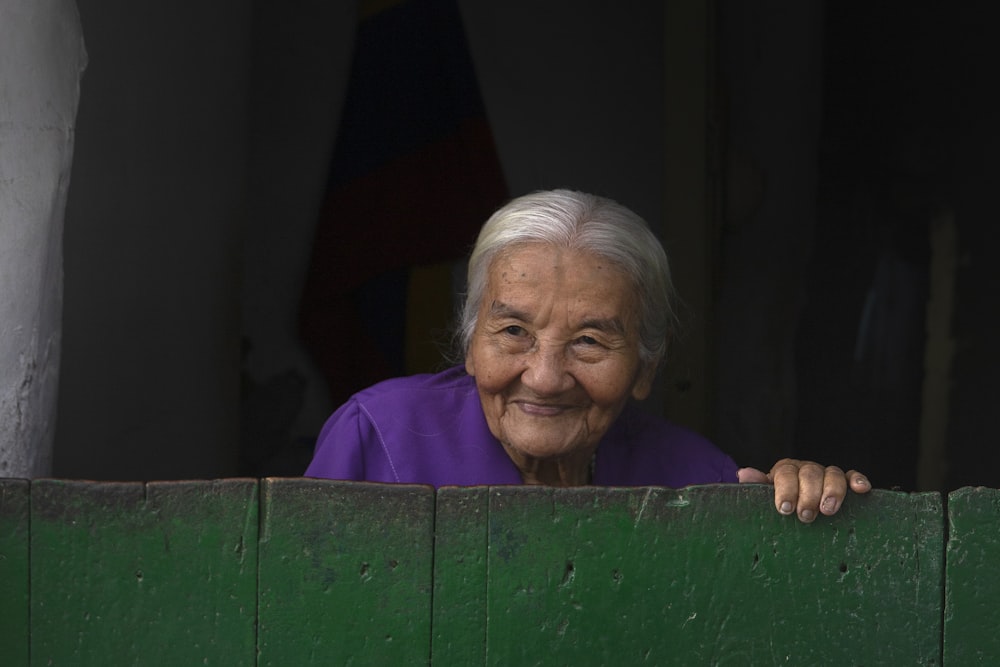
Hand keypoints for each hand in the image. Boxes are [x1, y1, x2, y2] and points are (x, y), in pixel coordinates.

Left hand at [737, 459, 870, 522]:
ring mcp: (826, 474)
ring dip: (832, 491)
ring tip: (828, 510)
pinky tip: (861, 490)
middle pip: (810, 473)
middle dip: (808, 495)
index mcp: (785, 470)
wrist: (796, 506)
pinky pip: (852, 476)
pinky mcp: (845, 482)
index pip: (786, 473)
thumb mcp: (765, 496)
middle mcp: (806, 469)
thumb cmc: (780, 503)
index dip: (786, 490)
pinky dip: (857, 480)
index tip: (785, 509)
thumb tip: (743, 473)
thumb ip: (757, 486)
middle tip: (805, 516)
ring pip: (833, 474)